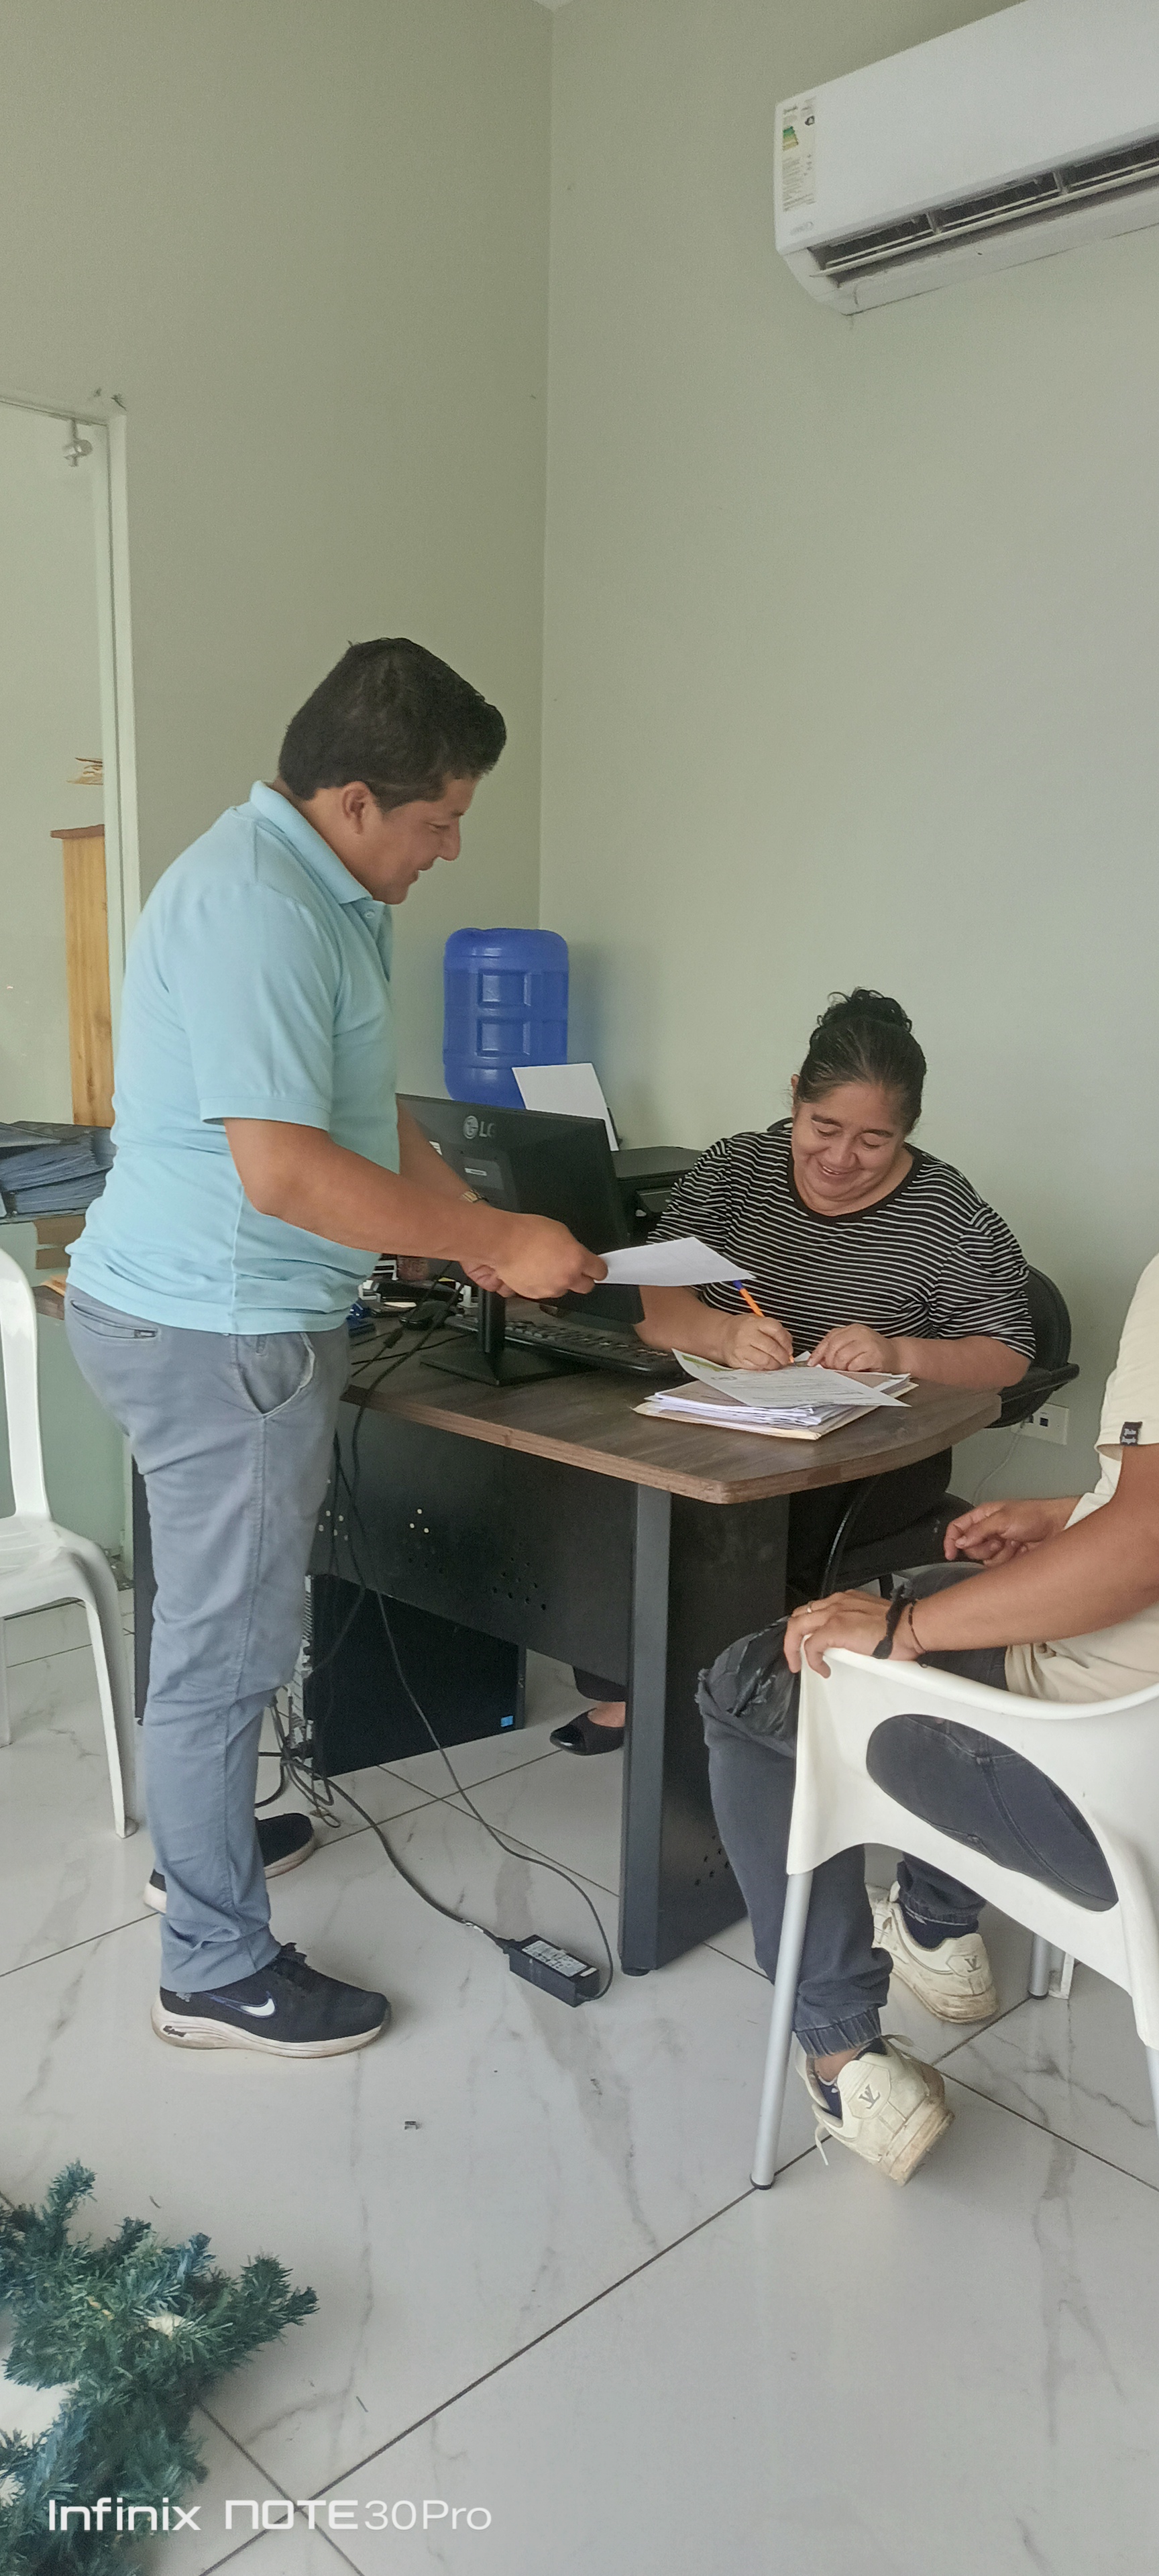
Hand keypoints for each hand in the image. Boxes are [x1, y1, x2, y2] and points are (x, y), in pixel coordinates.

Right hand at [469, 1214, 605, 1304]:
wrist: (502, 1243)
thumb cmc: (525, 1232)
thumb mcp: (559, 1231)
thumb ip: (573, 1247)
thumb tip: (575, 1253)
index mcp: (576, 1260)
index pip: (600, 1271)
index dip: (598, 1268)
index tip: (597, 1268)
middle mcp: (566, 1278)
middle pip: (586, 1286)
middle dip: (582, 1278)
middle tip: (574, 1268)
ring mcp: (550, 1288)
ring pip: (563, 1289)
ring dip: (558, 1280)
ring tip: (544, 1264)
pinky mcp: (534, 1294)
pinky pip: (544, 1291)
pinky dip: (541, 1283)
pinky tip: (533, 1270)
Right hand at [716, 1311, 793, 1369]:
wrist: (722, 1335)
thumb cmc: (743, 1329)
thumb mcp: (758, 1322)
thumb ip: (775, 1331)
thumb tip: (788, 1345)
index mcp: (755, 1322)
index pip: (775, 1330)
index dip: (786, 1341)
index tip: (789, 1348)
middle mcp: (747, 1334)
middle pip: (771, 1347)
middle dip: (782, 1356)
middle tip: (786, 1359)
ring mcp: (741, 1348)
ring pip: (764, 1360)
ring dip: (774, 1364)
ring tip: (776, 1364)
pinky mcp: (737, 1360)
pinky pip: (756, 1367)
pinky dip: (764, 1368)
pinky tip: (766, 1365)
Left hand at [784, 1588, 921, 1675]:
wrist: (909, 1627)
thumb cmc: (899, 1626)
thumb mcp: (870, 1619)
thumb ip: (856, 1624)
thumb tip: (855, 1640)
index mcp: (844, 1600)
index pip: (814, 1610)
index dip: (807, 1627)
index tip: (810, 1641)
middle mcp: (835, 1603)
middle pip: (799, 1616)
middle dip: (793, 1637)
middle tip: (796, 1654)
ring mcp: (833, 1615)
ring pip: (797, 1627)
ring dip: (793, 1648)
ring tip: (798, 1664)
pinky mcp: (834, 1629)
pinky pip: (810, 1646)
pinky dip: (812, 1660)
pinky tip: (821, 1669)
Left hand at [807, 1324, 898, 1374]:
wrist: (897, 1355)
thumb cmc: (873, 1353)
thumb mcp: (854, 1346)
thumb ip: (837, 1350)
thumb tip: (819, 1361)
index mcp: (852, 1329)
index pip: (829, 1338)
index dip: (819, 1352)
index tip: (813, 1363)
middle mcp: (859, 1333)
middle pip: (834, 1347)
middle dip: (829, 1362)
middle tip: (832, 1370)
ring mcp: (868, 1343)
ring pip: (842, 1357)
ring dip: (840, 1368)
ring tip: (845, 1371)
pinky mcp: (874, 1355)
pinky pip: (854, 1365)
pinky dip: (851, 1371)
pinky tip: (856, 1371)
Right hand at [943, 1495, 1074, 1564]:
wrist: (1059, 1527)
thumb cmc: (1036, 1515)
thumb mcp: (1003, 1518)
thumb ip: (979, 1530)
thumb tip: (960, 1541)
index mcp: (984, 1516)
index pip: (957, 1528)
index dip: (951, 1541)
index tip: (950, 1554)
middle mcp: (990, 1530)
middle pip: (970, 1548)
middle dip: (982, 1548)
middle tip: (997, 1541)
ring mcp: (1000, 1544)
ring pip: (985, 1559)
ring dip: (998, 1555)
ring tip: (1013, 1544)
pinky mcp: (1010, 1557)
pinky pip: (998, 1567)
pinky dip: (1007, 1562)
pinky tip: (1019, 1552)